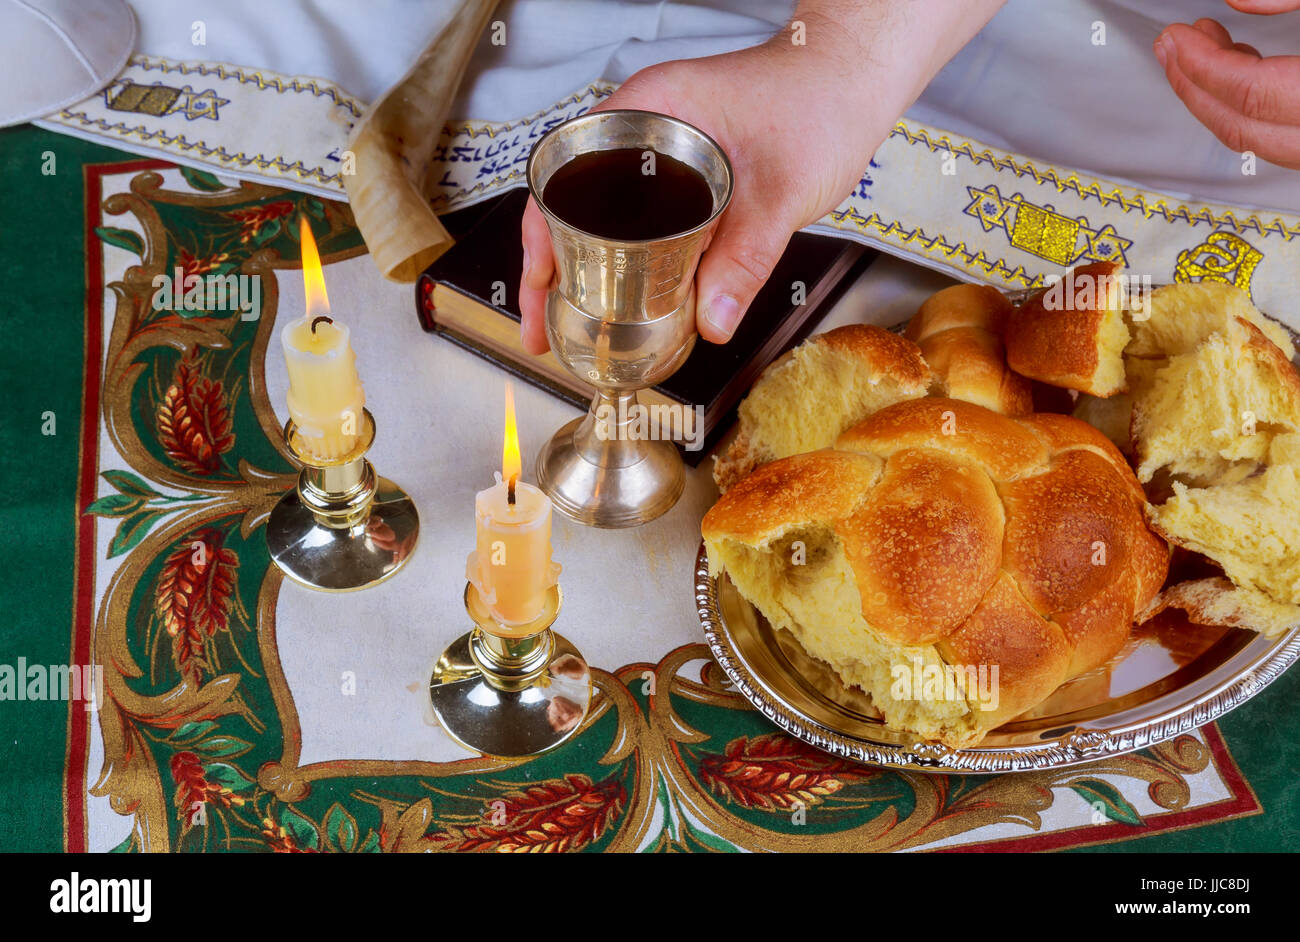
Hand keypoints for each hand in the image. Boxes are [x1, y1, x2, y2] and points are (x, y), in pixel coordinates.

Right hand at [517, 40, 892, 352]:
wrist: (855, 76)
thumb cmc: (820, 101)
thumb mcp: (780, 192)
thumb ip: (745, 258)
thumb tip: (713, 324)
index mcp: (646, 111)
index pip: (563, 176)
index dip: (538, 237)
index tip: (535, 286)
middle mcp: (643, 124)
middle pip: (571, 200)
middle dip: (549, 264)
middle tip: (542, 322)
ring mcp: (661, 145)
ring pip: (602, 212)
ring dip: (582, 262)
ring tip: (572, 317)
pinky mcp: (685, 166)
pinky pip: (638, 214)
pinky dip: (624, 253)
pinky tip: (628, 291)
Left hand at [1155, 2, 1299, 169]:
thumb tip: (1238, 1)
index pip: (1249, 93)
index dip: (1203, 64)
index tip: (1177, 36)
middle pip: (1239, 124)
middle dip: (1194, 84)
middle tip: (1169, 48)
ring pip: (1253, 137)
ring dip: (1216, 94)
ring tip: (1197, 49)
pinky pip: (1272, 135)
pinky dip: (1245, 105)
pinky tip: (1239, 66)